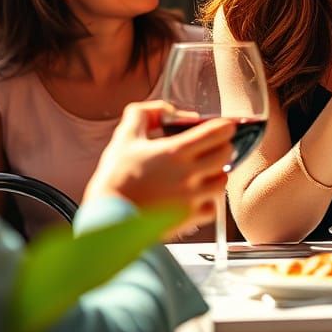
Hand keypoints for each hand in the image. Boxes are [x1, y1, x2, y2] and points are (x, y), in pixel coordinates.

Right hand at [84, 100, 232, 235]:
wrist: (105, 220)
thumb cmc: (114, 178)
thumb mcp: (125, 136)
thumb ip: (146, 113)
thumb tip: (169, 111)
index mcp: (175, 152)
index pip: (217, 132)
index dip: (225, 126)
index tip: (225, 125)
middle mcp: (188, 175)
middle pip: (226, 155)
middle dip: (223, 146)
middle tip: (214, 146)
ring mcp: (190, 199)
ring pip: (223, 181)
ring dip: (218, 172)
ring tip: (206, 170)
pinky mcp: (188, 220)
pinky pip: (213, 208)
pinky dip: (210, 200)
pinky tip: (197, 195)